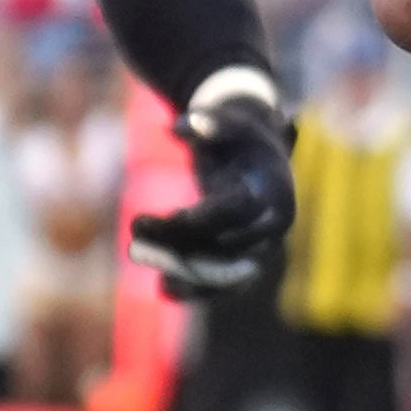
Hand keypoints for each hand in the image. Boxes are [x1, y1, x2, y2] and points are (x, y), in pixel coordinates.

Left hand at [124, 66, 292, 296]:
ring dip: (181, 269)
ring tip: (145, 263)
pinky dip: (194, 289)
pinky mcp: (245, 263)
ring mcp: (260, 249)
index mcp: (274, 191)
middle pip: (223, 244)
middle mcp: (271, 227)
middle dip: (179, 239)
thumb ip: (207, 122)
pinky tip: (164, 290)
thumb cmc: (239, 136)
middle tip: (136, 226)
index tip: (172, 216)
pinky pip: (221, 284)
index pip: (239, 211)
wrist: (257, 157)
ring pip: (220, 270)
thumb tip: (178, 127)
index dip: (206, 216)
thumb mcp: (227, 121)